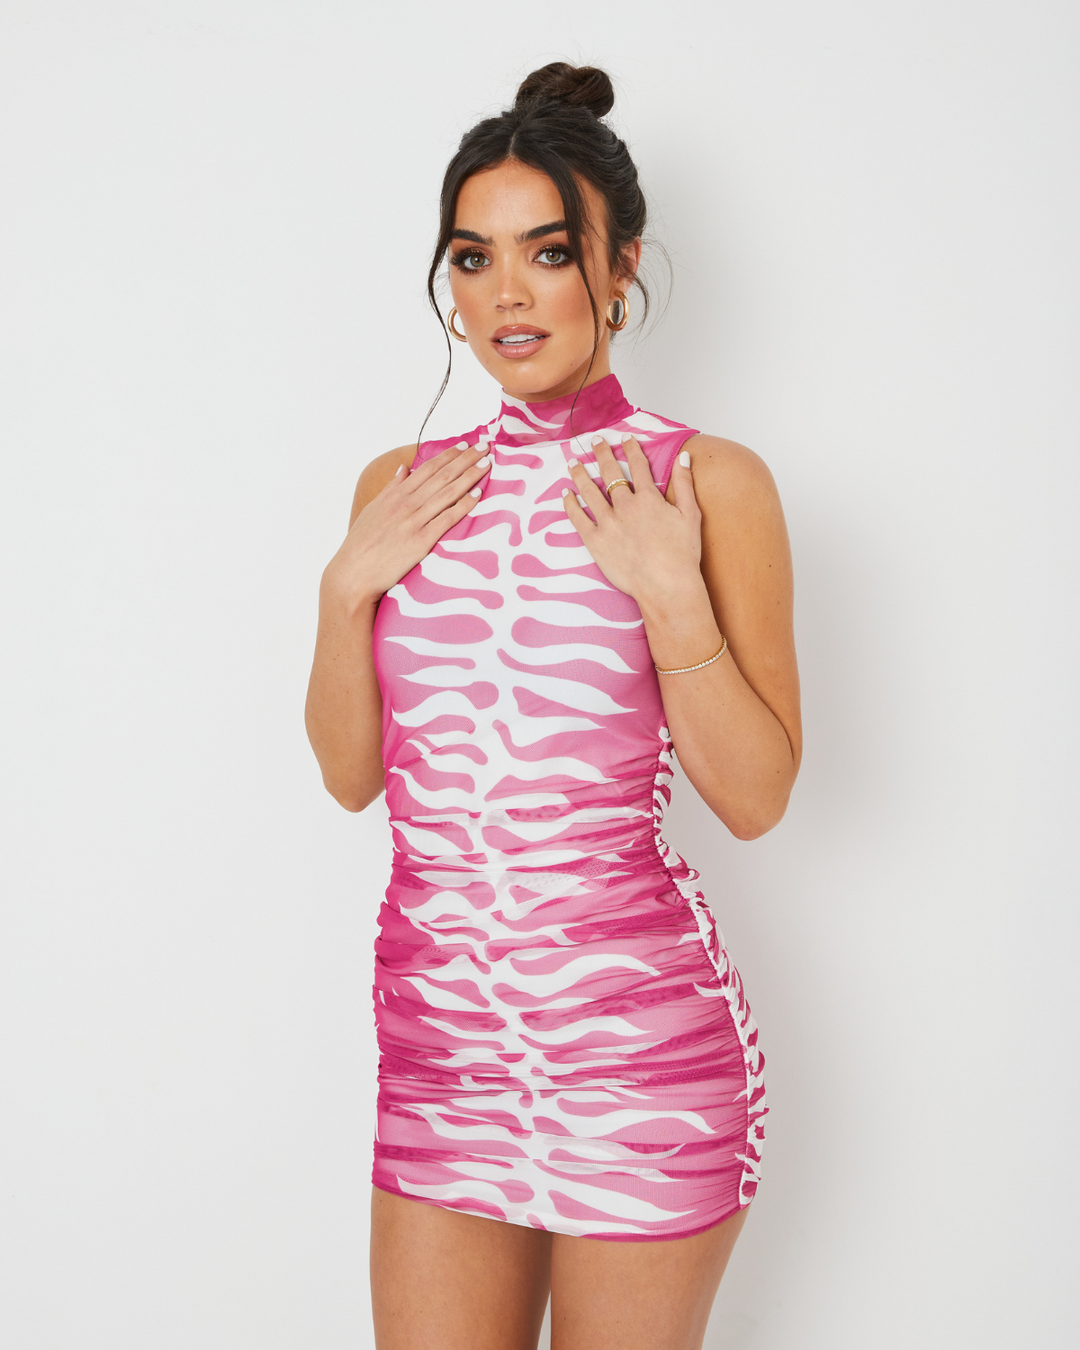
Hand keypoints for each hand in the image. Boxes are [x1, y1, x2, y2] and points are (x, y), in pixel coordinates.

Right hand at [325, 442, 490, 608]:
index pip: (427, 468)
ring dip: (469, 476)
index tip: (465, 445)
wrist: (353, 573)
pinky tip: (477, 494)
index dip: (448, 455)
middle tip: (484, 447)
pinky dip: (463, 505)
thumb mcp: (373, 509)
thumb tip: (404, 468)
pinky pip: (447, 518)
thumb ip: (391, 488)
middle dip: (465, 460)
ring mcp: (413, 521)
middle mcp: (406, 503)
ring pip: (447, 493)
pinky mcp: (420, 541)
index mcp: (395, 494)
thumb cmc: (361, 544)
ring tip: (486, 464)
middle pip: (442, 476)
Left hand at [562, 435, 703, 606]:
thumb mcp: (690, 515)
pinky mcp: (596, 542)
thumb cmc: (682, 555)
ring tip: (573, 463)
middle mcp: (625, 506)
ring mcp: (608, 524)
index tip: (624, 438)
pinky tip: (565, 494)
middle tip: (595, 442)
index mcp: (648, 498)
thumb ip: (685, 484)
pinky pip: (578, 519)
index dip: (630, 449)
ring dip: (580, 474)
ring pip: (589, 491)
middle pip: (610, 473)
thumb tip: (683, 457)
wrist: (667, 586)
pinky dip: (570, 505)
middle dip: (602, 454)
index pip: (638, 465)